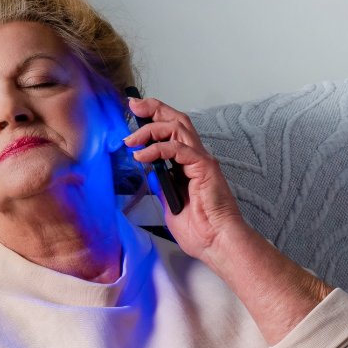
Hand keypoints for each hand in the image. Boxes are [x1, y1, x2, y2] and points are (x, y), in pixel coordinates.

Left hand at [124, 95, 249, 263]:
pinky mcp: (203, 167)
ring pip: (177, 128)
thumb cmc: (199, 229)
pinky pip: (178, 149)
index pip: (172, 131)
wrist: (215, 242)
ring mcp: (201, 160)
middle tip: (132, 106)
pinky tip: (142, 156)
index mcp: (189, 164)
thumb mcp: (170, 204)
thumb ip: (162, 186)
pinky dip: (157, 149)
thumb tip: (150, 174)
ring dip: (151, 129)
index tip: (134, 113)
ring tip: (131, 140)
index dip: (154, 118)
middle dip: (153, 109)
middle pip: (176, 120)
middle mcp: (196, 157)